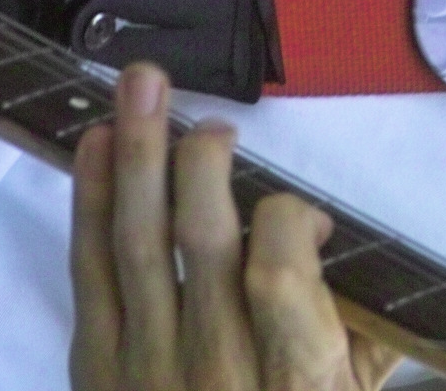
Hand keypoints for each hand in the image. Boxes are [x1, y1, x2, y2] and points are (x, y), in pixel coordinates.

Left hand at [71, 64, 401, 390]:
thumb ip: (358, 337)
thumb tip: (334, 240)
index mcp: (294, 382)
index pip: (283, 275)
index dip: (290, 220)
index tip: (304, 210)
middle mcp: (217, 372)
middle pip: (201, 243)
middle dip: (199, 160)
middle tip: (208, 114)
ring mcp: (147, 369)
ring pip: (136, 243)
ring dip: (135, 153)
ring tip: (140, 84)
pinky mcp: (95, 369)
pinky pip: (88, 272)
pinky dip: (87, 202)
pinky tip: (94, 145)